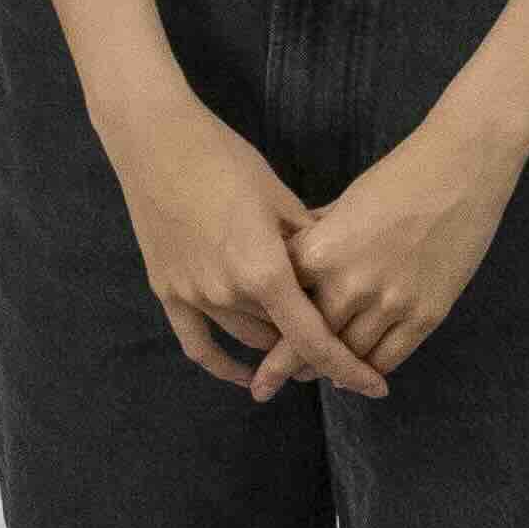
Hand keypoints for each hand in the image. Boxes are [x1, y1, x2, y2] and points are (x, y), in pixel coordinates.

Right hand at [100, 95, 383, 400]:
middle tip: (339, 340)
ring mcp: (195, 297)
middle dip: (313, 344)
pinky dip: (223, 364)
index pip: (314, 339)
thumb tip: (337, 270)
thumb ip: (309, 243)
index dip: (347, 367)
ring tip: (300, 345)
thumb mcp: (278, 196)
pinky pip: (198, 344)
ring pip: (248, 339)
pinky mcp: (168, 292)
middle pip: (283, 338)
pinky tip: (245, 375)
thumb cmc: (224, 158)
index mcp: (265, 271)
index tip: (374, 387)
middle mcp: (230, 294)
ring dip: (275, 345)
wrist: (155, 140)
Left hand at [290, 111, 522, 378]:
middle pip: (307, 342)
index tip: (253, 344)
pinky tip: (358, 372)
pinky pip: (389, 358)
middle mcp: (350, 284)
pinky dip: (370, 371)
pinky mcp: (426, 315)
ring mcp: (390, 304)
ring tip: (314, 376)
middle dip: (286, 366)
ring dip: (330, 371)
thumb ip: (314, 240)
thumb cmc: (397, 178)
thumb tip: (288, 261)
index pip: (280, 304)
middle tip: (267, 385)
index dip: (265, 328)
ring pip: (349, 358)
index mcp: (320, 252)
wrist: (460, 170)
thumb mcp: (342, 205)